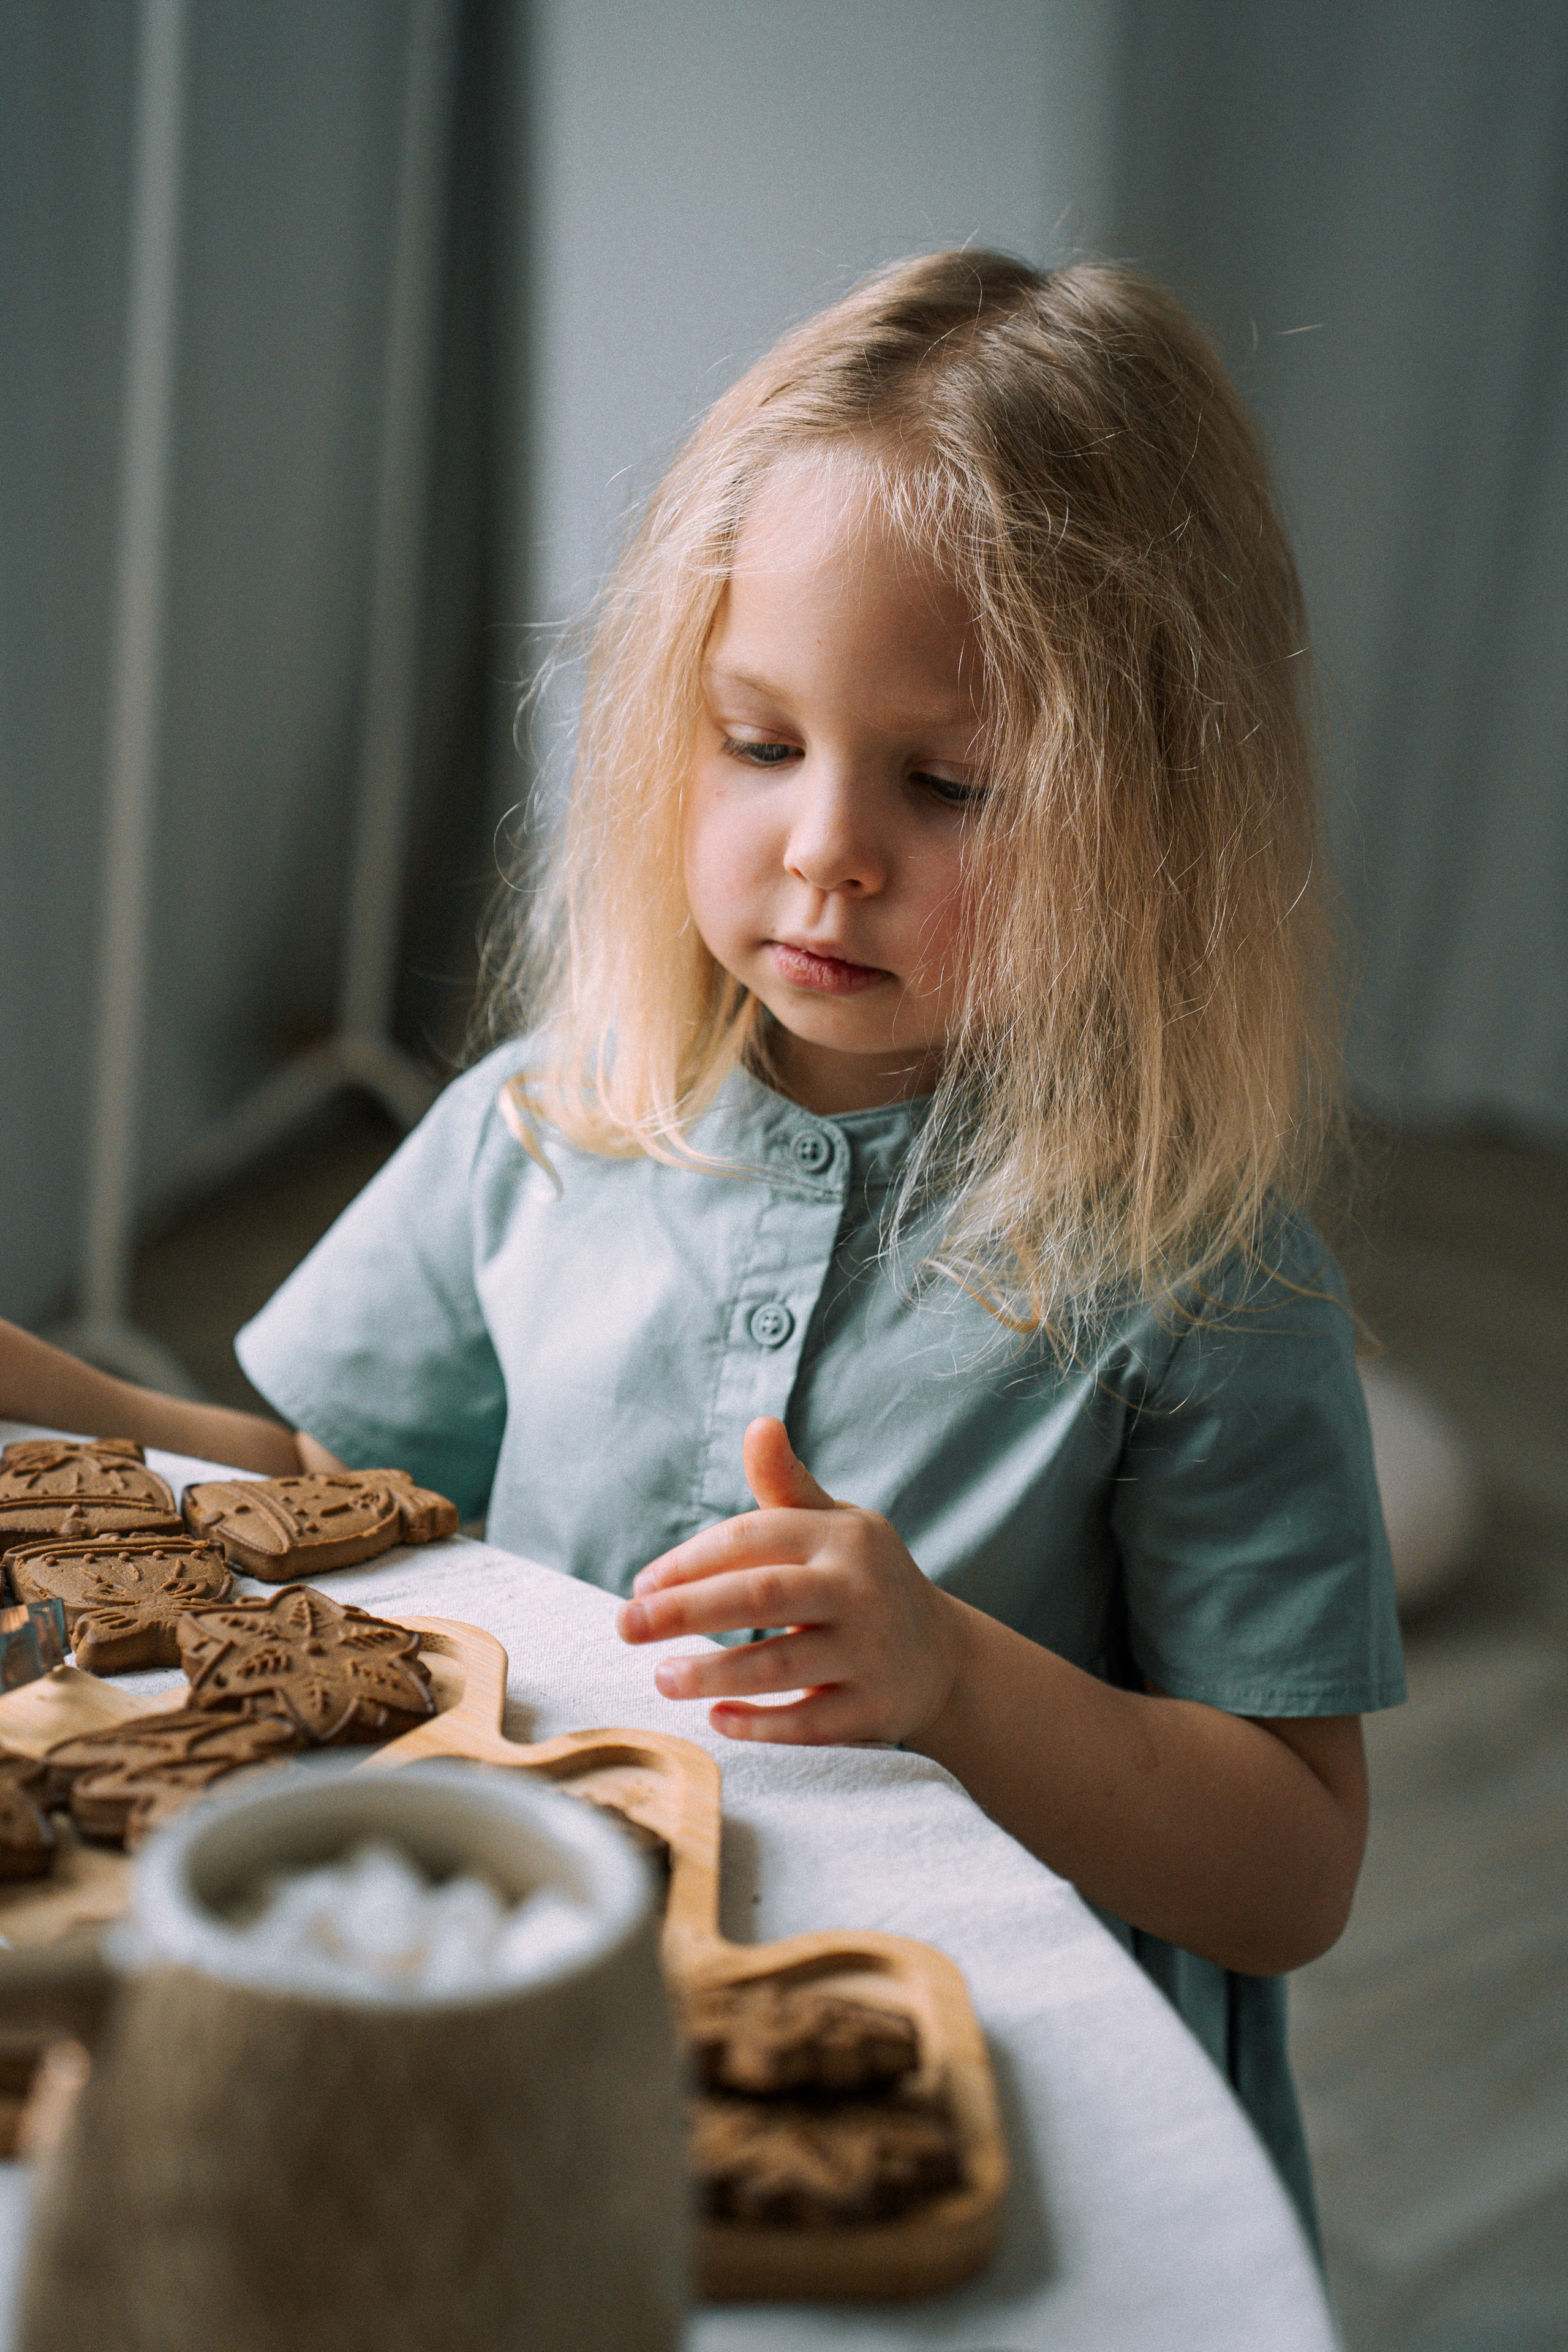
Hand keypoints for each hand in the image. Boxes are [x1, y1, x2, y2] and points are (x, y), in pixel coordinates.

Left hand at [616, 1417, 963, 1745]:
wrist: (943, 1656)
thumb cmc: (861, 1579)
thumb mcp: (834, 1525)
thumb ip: (786, 1484)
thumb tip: (757, 1424)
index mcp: (842, 1536)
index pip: (752, 1539)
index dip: (688, 1561)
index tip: (641, 1586)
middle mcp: (860, 1589)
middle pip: (759, 1596)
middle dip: (684, 1610)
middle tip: (624, 1625)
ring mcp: (871, 1651)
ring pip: (780, 1663)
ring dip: (712, 1671)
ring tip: (660, 1677)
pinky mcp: (876, 1709)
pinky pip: (808, 1722)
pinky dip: (759, 1724)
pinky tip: (716, 1717)